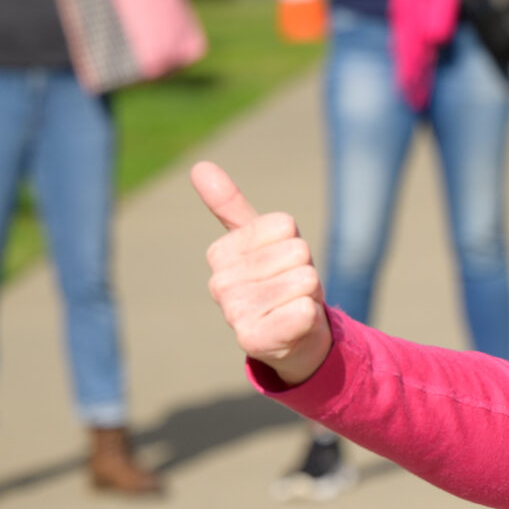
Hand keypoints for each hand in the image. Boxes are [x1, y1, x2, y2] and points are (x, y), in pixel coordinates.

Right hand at [191, 161, 332, 385]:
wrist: (292, 337)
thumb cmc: (279, 280)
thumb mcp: (260, 239)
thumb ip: (230, 205)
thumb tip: (199, 166)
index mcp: (221, 253)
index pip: (284, 225)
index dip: (294, 242)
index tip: (282, 263)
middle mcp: (220, 284)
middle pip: (298, 251)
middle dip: (304, 269)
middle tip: (290, 288)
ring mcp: (234, 314)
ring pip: (305, 280)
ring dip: (309, 294)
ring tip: (291, 305)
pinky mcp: (254, 342)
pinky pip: (304, 311)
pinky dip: (308, 318)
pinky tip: (291, 327)